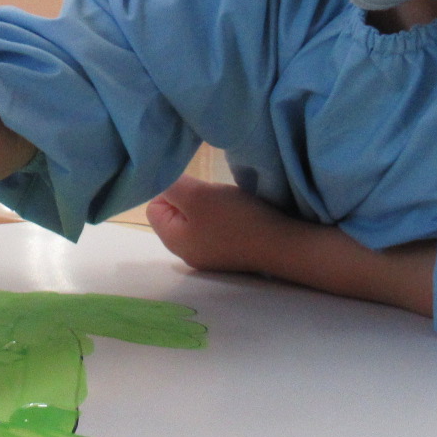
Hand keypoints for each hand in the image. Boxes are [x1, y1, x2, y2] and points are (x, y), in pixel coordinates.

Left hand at [146, 176, 298, 275]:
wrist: (282, 244)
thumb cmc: (236, 219)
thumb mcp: (197, 195)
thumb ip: (170, 185)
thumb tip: (154, 180)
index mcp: (174, 242)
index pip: (154, 207)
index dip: (171, 190)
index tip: (195, 187)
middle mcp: (187, 254)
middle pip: (175, 214)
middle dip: (191, 199)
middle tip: (213, 196)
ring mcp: (209, 256)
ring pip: (197, 219)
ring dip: (209, 206)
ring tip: (228, 204)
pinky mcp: (228, 253)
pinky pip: (215, 228)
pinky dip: (223, 217)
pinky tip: (238, 215)